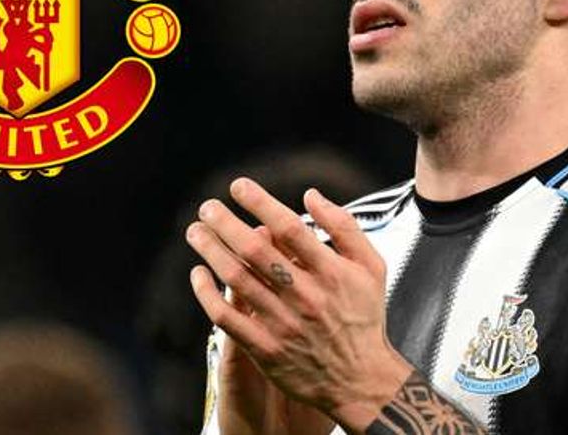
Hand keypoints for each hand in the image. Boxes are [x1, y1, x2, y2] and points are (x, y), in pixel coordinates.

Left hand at [187, 178, 413, 431]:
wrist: (361, 381)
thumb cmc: (364, 318)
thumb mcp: (371, 267)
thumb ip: (344, 226)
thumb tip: (311, 195)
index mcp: (331, 272)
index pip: (289, 228)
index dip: (260, 203)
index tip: (238, 186)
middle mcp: (306, 296)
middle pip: (256, 251)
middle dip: (226, 223)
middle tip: (207, 207)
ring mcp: (283, 323)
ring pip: (237, 279)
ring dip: (211, 251)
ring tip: (196, 232)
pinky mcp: (265, 348)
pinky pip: (227, 316)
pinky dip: (207, 293)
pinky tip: (197, 274)